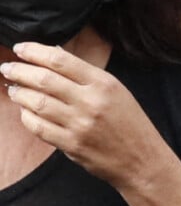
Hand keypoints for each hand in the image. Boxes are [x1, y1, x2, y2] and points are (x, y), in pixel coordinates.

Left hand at [0, 42, 169, 191]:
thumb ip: (86, 74)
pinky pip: (39, 128)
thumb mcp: (116, 89)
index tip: (21, 48)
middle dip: (20, 71)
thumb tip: (56, 55)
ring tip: (12, 88)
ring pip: (38, 103)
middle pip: (45, 80)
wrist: (141, 157)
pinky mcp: (71, 145)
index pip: (61, 61)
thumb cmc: (130, 121)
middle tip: (7, 67)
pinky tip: (24, 111)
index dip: (36, 52)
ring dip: (19, 94)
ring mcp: (79, 124)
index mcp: (103, 82)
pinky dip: (27, 117)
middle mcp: (90, 101)